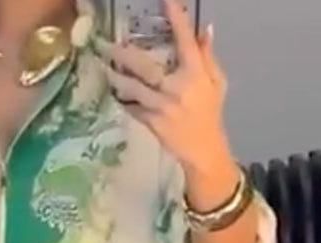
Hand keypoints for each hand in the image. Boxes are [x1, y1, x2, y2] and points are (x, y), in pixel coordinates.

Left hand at [103, 0, 231, 176]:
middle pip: (145, 67)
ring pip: (132, 89)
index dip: (176, 20)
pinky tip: (113, 91)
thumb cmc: (209, 113)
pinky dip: (122, 99)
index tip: (166, 2)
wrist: (203, 150)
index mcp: (195, 75)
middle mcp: (176, 89)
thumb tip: (204, 29)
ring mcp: (161, 107)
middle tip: (109, 45)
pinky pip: (132, 108)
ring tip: (104, 68)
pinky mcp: (151, 123)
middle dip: (125, 55)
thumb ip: (207, 56)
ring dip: (116, 78)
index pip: (185, 42)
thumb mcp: (216, 83)